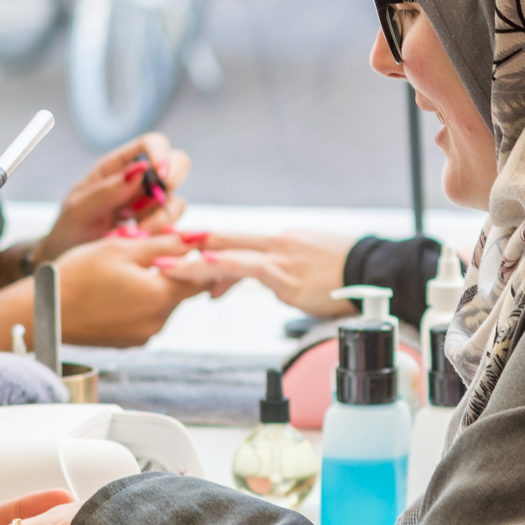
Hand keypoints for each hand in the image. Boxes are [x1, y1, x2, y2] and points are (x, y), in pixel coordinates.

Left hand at [37, 134, 191, 260]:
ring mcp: (152, 206)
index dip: (161, 153)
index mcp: (118, 166)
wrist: (69, 261)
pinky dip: (162, 236)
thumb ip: (107, 190)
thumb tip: (140, 169)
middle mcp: (141, 182)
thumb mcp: (80, 209)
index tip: (160, 174)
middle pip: (178, 163)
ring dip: (161, 218)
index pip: (151, 144)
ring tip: (134, 234)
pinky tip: (139, 243)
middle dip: (174, 178)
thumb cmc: (70, 229)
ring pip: (177, 201)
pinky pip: (174, 228)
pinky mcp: (159, 229)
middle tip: (159, 200)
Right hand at [55, 234, 207, 345]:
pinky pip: (146, 316)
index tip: (182, 243)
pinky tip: (114, 289)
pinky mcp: (129, 342)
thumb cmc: (77, 276)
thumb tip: (196, 239)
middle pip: (182, 290)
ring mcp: (143, 335)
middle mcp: (158, 321)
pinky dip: (138, 301)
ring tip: (121, 270)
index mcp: (160, 296)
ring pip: (163, 302)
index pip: (202, 277)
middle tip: (142, 250)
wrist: (43, 313)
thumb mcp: (121, 249)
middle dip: (170, 269)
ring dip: (152, 284)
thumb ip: (164, 244)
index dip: (198, 257)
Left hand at [152, 230, 355, 313]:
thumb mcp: (301, 270)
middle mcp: (273, 244)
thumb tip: (241, 286)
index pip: (228, 239)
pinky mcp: (287, 276)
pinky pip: (250, 269)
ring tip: (164, 266)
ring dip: (192, 262)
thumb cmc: (342, 273)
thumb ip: (268, 274)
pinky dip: (225, 267)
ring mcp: (279, 258)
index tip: (168, 245)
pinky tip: (205, 268)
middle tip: (151, 248)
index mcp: (275, 241)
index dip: (196, 241)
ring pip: (227, 253)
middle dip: (184, 245)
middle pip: (220, 238)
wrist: (374, 270)